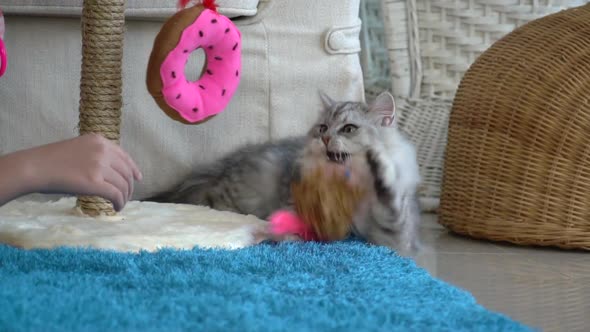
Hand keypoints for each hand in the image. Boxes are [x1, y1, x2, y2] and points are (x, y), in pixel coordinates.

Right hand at [27, 134, 141, 210]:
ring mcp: (100, 166)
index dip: (133, 168)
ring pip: (123, 184)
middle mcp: (102, 150)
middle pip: (126, 172)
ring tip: (120, 203)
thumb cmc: (50, 161)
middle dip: (129, 186)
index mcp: (99, 140)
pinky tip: (116, 207)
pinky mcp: (95, 182)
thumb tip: (111, 172)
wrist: (34, 167)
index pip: (124, 156)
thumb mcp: (78, 149)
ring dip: (124, 196)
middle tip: (126, 196)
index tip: (138, 178)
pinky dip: (119, 202)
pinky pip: (116, 194)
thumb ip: (95, 155)